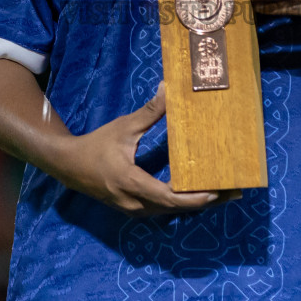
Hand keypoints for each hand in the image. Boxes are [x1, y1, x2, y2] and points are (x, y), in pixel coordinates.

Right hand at [55, 84, 236, 216]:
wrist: (69, 166)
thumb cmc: (96, 145)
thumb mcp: (123, 127)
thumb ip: (148, 112)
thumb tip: (168, 89)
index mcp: (132, 183)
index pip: (169, 197)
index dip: (194, 198)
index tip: (217, 192)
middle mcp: (134, 203)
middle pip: (175, 208)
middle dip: (204, 202)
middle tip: (232, 193)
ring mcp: (133, 209)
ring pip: (169, 211)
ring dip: (194, 204)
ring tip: (221, 194)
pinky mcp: (133, 209)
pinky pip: (162, 209)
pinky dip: (180, 203)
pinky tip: (196, 194)